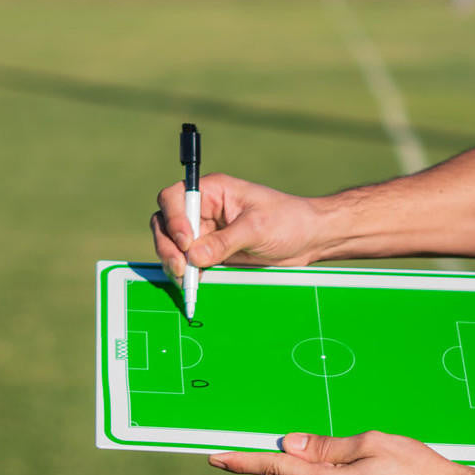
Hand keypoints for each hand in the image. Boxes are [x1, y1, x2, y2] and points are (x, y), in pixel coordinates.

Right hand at [151, 172, 326, 278]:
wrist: (308, 239)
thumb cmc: (289, 221)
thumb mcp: (257, 228)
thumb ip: (225, 242)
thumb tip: (194, 256)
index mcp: (214, 191)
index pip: (175, 197)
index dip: (173, 218)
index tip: (185, 241)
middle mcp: (204, 209)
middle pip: (166, 223)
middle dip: (168, 247)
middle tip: (182, 268)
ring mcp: (206, 231)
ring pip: (172, 245)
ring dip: (173, 262)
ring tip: (187, 279)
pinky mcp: (210, 252)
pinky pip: (187, 262)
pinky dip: (185, 273)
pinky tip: (193, 283)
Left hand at [208, 431, 474, 474]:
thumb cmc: (418, 468)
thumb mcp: (373, 443)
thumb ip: (327, 446)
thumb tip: (289, 446)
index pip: (278, 471)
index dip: (244, 462)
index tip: (214, 458)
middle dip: (333, 458)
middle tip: (378, 454)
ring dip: (349, 473)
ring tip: (392, 472)